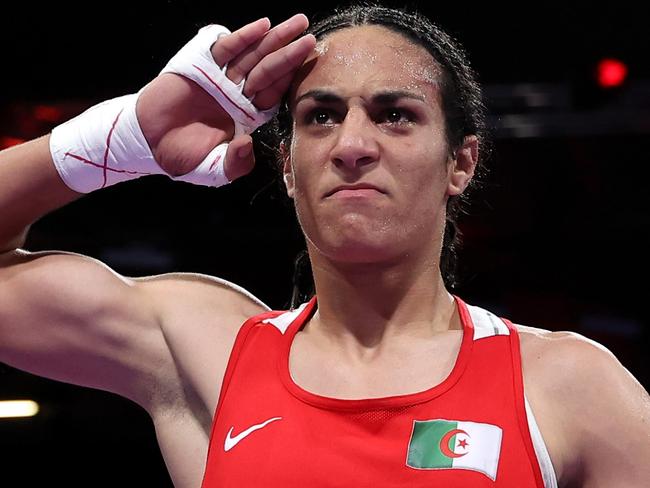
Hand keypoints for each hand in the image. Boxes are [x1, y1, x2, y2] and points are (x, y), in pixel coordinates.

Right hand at [137, 15, 315, 180]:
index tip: (310, 69)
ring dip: (275, 39)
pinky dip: (243, 37)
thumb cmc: (182, 156)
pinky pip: (226, 48)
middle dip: (290, 53)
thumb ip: (235, 164)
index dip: (290, 81)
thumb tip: (246, 144)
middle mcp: (238, 94)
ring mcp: (221, 78)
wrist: (149, 143)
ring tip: (297, 24)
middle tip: (311, 37)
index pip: (274, 95)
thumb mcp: (214, 170)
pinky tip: (263, 26)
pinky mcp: (201, 65)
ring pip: (253, 55)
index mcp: (246, 116)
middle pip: (269, 70)